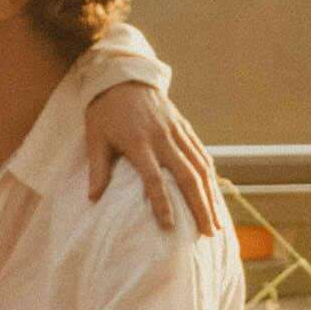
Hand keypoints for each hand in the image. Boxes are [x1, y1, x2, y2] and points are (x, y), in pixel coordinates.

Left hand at [79, 73, 226, 236]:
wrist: (123, 76)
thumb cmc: (105, 110)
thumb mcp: (95, 137)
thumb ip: (98, 168)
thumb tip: (93, 198)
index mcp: (138, 142)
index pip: (153, 178)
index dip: (162, 203)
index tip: (169, 226)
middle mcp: (163, 137)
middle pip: (187, 176)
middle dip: (200, 206)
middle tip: (208, 233)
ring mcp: (177, 131)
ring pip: (200, 167)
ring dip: (211, 195)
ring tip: (217, 221)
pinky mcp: (184, 127)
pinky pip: (201, 153)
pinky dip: (210, 175)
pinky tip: (215, 194)